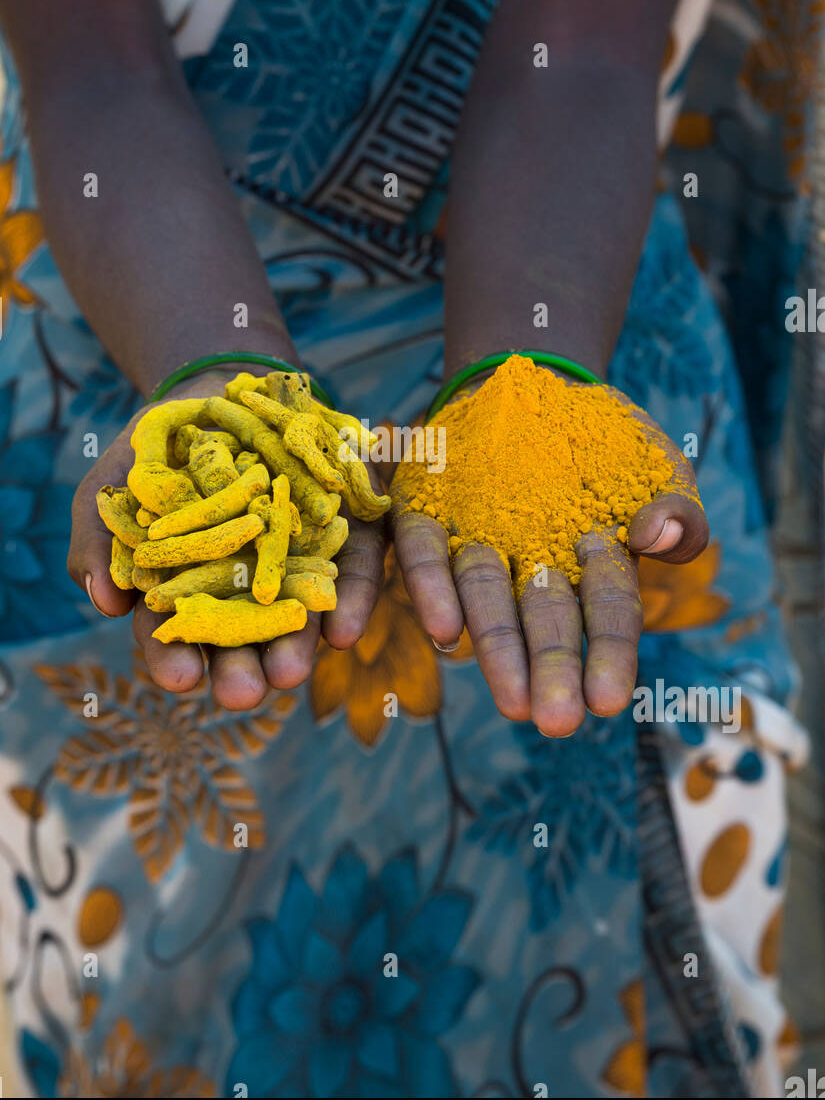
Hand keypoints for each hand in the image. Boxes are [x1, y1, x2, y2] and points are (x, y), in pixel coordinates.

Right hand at [67, 369, 384, 707]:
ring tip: (291, 672)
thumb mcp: (113, 489)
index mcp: (183, 593)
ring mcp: (292, 567)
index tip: (180, 679)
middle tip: (243, 692)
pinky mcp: (339, 540)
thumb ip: (100, 545)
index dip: (173, 659)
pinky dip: (349, 606)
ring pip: (294, 619)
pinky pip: (349, 577)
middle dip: (240, 671)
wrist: (219, 390)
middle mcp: (239, 592)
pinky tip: (342, 632)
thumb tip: (104, 604)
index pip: (175, 636)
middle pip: (239, 641)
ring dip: (293, 650)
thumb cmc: (155, 451)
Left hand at [392, 382, 707, 735]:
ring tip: (509, 699)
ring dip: (494, 647)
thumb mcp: (658, 466)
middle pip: (543, 619)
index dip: (607, 655)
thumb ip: (678, 509)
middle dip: (550, 669)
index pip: (605, 613)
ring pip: (483, 597)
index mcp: (590, 561)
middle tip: (552, 720)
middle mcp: (530, 562)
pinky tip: (443, 629)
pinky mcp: (425, 510)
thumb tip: (661, 534)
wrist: (530, 379)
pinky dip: (430, 589)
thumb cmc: (604, 438)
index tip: (606, 702)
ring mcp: (475, 537)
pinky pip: (422, 553)